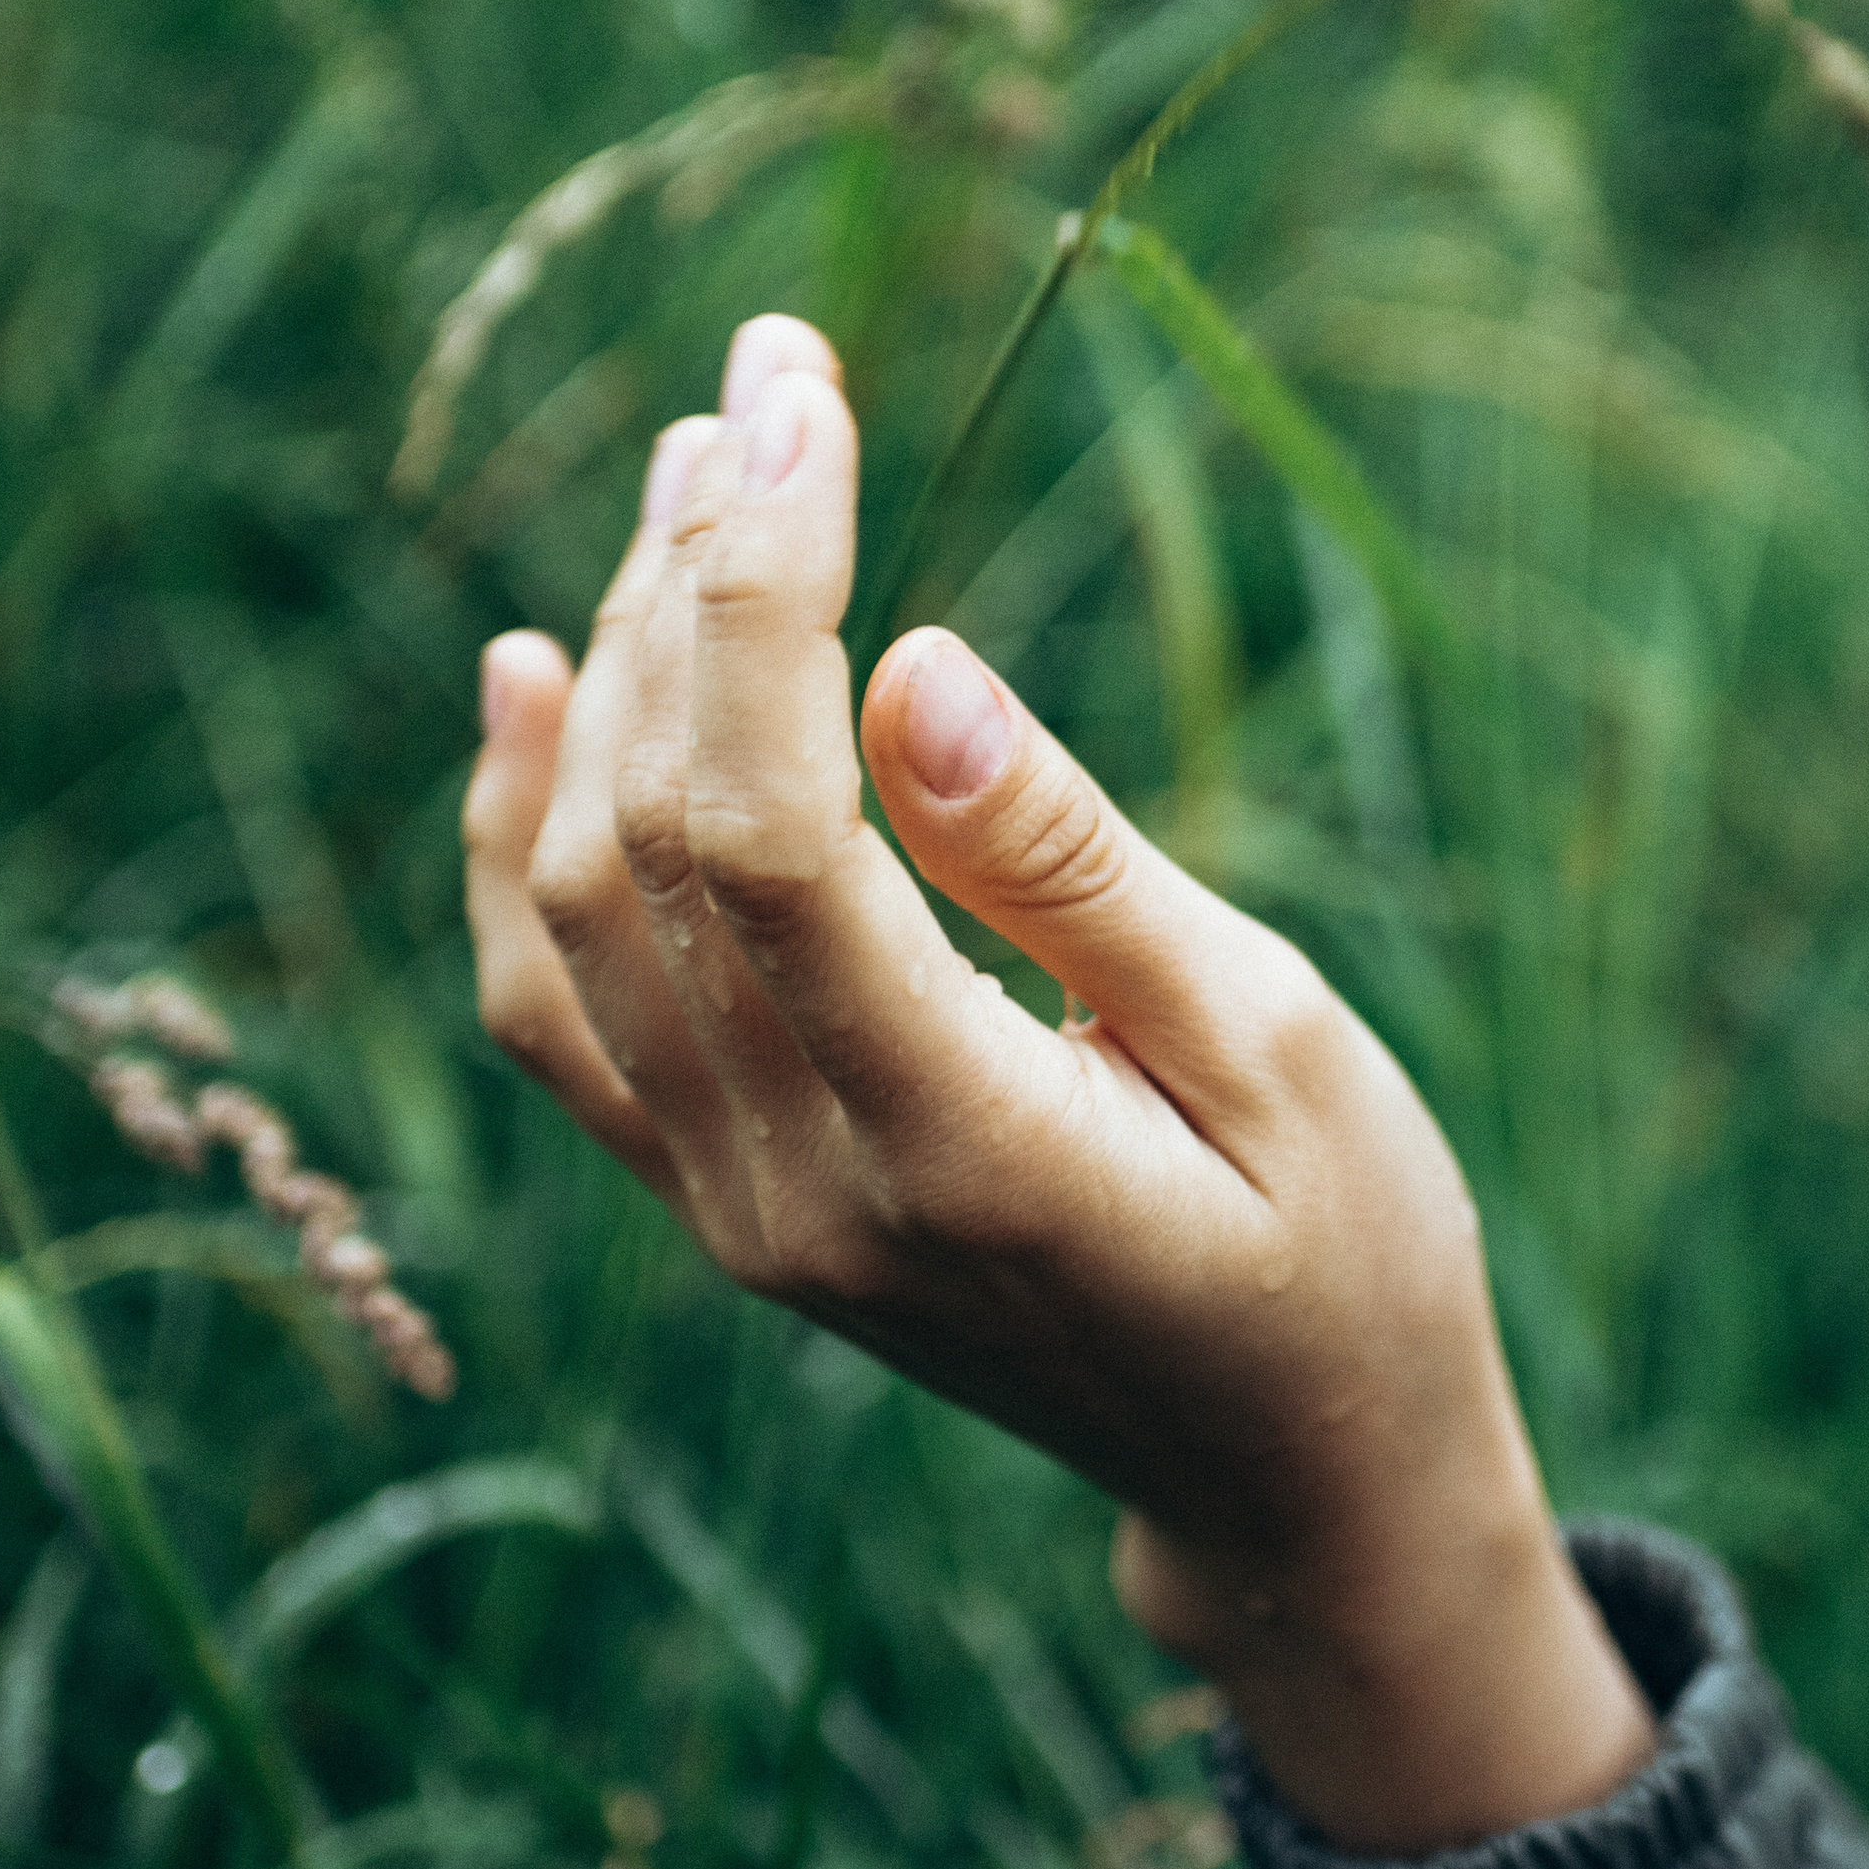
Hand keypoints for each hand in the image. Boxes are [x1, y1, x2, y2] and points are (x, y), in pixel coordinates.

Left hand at [462, 315, 1653, 1850]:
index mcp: (959, 1150)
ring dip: (614, 675)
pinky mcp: (725, 1205)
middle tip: (761, 382)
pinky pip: (556, 1006)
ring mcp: (739, 1214)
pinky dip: (521, 833)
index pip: (767, 836)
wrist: (1294, 1486)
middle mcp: (800, 1193)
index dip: (759, 593)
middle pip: (648, 841)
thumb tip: (908, 668)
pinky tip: (536, 680)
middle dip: (691, 580)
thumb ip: (1074, 868)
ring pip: (576, 907)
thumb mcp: (1277, 1044)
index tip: (801, 397)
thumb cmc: (1347, 1254)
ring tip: (687, 479)